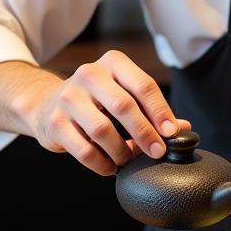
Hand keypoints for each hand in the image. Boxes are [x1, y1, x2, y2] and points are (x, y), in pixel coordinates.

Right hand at [27, 50, 189, 175]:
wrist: (46, 103)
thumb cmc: (96, 101)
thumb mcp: (123, 95)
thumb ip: (151, 110)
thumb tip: (183, 128)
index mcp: (113, 63)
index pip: (143, 85)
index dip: (160, 111)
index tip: (171, 132)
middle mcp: (89, 74)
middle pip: (124, 106)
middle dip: (145, 133)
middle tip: (157, 152)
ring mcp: (68, 97)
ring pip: (102, 130)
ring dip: (121, 152)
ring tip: (128, 160)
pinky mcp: (55, 122)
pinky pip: (84, 150)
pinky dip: (102, 164)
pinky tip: (110, 167)